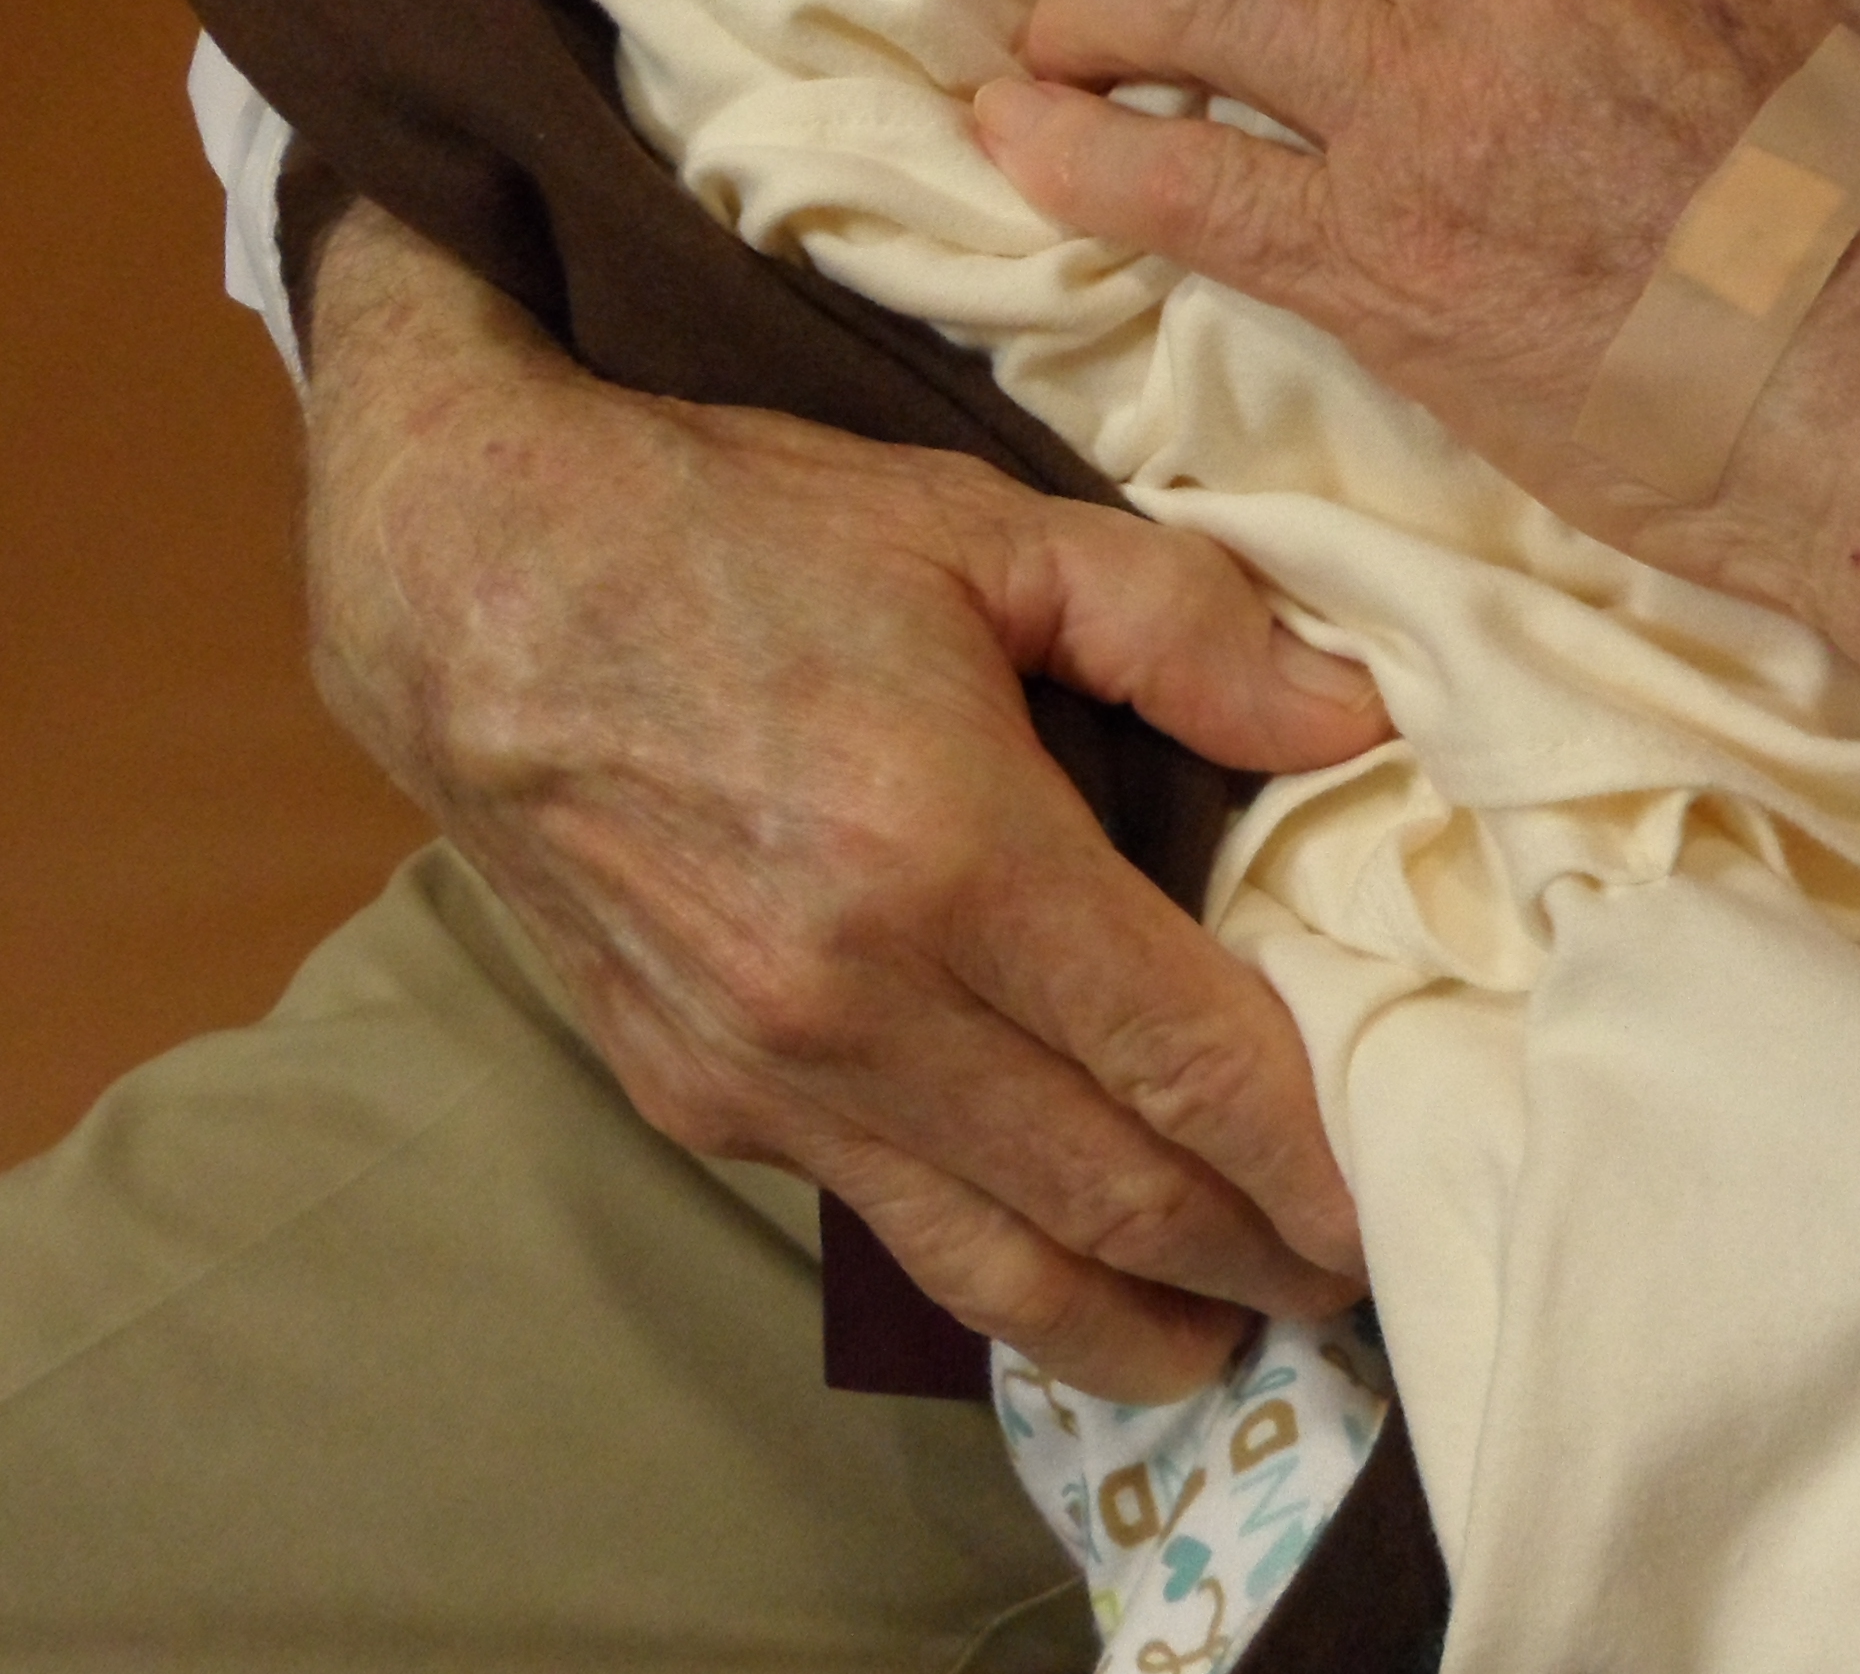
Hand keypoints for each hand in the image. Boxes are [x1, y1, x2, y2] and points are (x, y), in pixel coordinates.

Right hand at [301, 203, 1389, 1396]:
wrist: (470, 577)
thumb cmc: (730, 529)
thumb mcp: (978, 525)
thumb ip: (1182, 626)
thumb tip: (1352, 714)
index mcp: (953, 856)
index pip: (1187, 1063)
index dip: (1307, 1156)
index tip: (1390, 1202)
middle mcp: (856, 1002)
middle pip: (1111, 1195)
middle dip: (1250, 1260)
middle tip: (1345, 1283)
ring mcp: (762, 1070)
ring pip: (990, 1261)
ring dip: (1128, 1321)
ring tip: (1221, 1335)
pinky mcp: (690, 1095)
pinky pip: (875, 1217)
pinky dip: (989, 1267)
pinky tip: (1056, 1261)